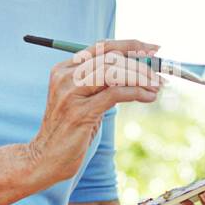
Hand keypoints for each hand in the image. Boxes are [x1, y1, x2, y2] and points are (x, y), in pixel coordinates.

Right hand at [28, 38, 162, 185]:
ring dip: (141, 76)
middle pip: (111, 57)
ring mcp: (71, 93)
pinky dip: (137, 92)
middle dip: (141, 62)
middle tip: (160, 73)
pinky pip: (116, 93)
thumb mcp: (84, 101)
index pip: (102, 48)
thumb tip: (137, 71)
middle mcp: (66, 76)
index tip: (153, 48)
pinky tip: (149, 97)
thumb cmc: (69, 132)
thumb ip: (101, 85)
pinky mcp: (80, 112)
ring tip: (157, 86)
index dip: (131, 45)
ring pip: (114, 71)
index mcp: (65, 69)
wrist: (44, 159)